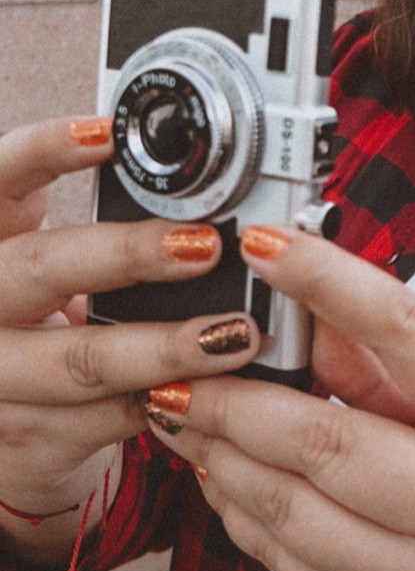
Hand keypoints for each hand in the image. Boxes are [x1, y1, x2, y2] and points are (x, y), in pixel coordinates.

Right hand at [0, 117, 263, 553]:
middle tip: (204, 245)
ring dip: (166, 347)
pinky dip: (173, 401)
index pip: (0, 179)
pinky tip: (221, 388)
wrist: (9, 429)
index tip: (110, 133)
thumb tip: (211, 181)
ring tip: (235, 333)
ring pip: (81, 360)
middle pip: (40, 267)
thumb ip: (103, 224)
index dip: (47, 151)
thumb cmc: (48, 322)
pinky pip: (111, 417)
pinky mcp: (31, 437)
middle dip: (127, 254)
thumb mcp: (54, 266)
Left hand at [144, 226, 414, 570]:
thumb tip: (305, 307)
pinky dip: (245, 519)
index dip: (329, 282)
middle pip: (325, 442)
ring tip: (190, 419)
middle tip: (185, 370)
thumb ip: (392, 365)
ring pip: (291, 515)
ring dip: (224, 460)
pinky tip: (228, 481)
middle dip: (236, 402)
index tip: (266, 245)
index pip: (409, 336)